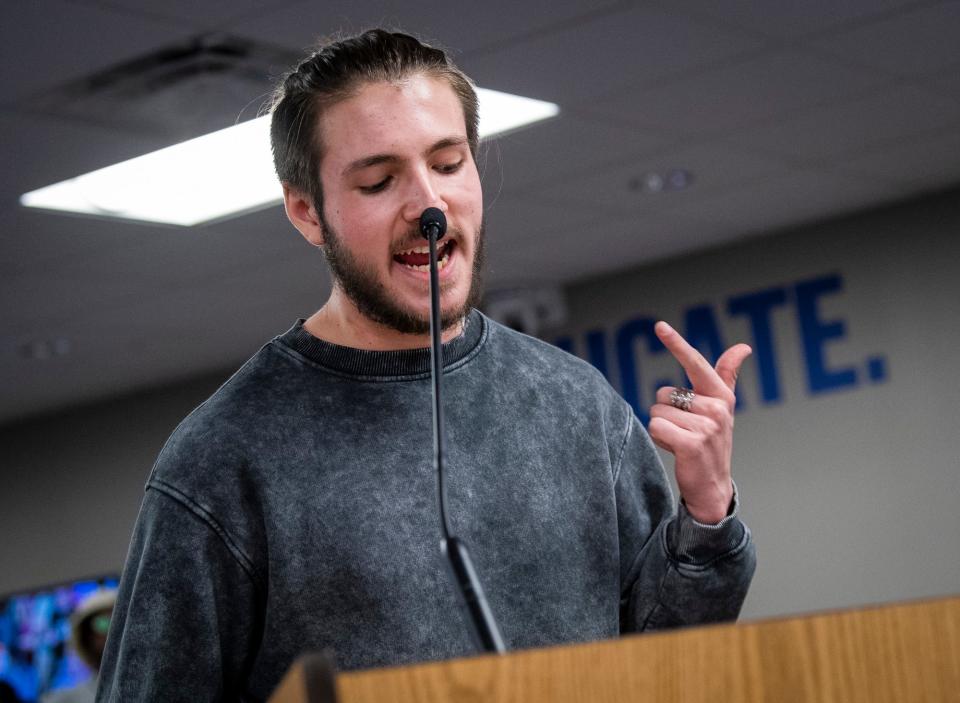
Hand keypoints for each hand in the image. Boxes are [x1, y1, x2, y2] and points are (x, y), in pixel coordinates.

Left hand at [648, 321, 751, 523]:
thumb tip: (743, 347)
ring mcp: (707, 426)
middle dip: (666, 413)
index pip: (696, 363)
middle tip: (686, 431)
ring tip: (682, 442)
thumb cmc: (711, 443)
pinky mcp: (693, 444)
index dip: (676, 343)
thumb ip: (727, 376)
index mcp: (721, 396)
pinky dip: (660, 440)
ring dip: (663, 428)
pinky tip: (677, 451)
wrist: (713, 487)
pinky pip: (656, 428)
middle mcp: (717, 408)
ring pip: (657, 412)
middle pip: (663, 394)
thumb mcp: (721, 408)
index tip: (659, 325)